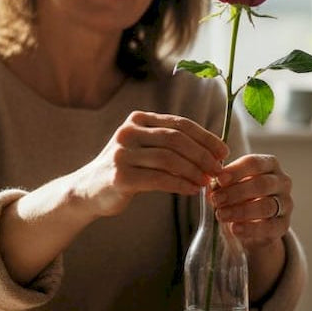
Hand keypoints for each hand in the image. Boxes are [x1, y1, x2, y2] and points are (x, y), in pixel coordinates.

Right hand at [71, 111, 227, 217]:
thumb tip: (213, 151)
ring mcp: (122, 153)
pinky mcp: (120, 176)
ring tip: (207, 182)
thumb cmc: (127, 169)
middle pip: (176, 140)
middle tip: (219, 170)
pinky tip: (192, 190)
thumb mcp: (145, 148)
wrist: (88, 190)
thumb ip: (170, 144)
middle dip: (202, 155)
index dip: (205, 138)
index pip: (180, 124)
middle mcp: (128, 132)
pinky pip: (158, 179)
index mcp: (138, 120)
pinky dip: (180, 184)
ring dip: (193, 171)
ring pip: (169, 159)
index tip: (223, 152)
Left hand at [210, 154, 291, 248]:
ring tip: (221, 215)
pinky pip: (270, 227)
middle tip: (216, 200)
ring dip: (241, 211)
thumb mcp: (230, 185)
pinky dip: (251, 229)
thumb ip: (222, 183)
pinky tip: (235, 229)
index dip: (236, 171)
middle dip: (236, 193)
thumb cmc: (240, 195)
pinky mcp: (284, 225)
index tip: (219, 179)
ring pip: (266, 206)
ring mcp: (286, 203)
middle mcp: (282, 181)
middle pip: (262, 184)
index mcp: (269, 164)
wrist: (252, 223)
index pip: (254, 163)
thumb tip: (213, 184)